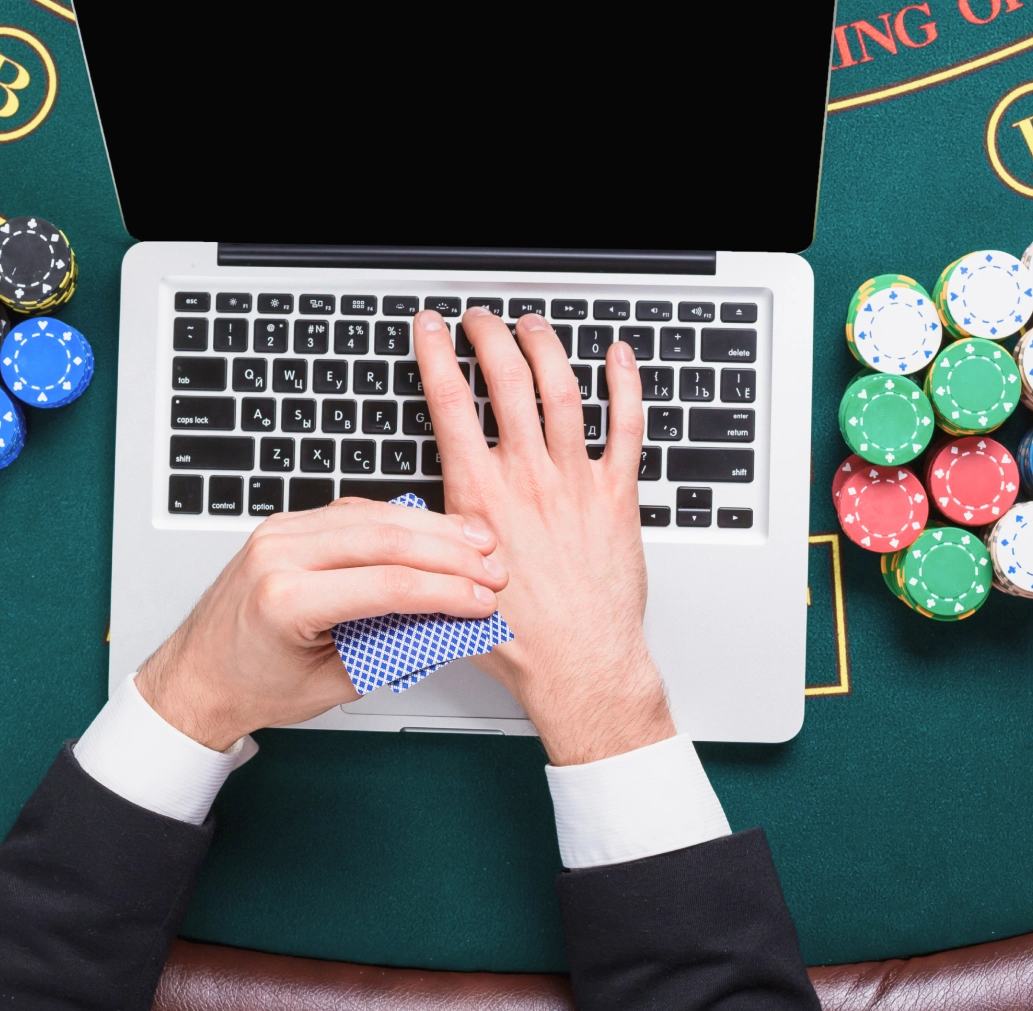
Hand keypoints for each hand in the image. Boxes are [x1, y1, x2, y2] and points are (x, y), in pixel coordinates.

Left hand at [135, 498, 507, 750]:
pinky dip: (397, 520)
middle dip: (451, 552)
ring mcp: (277, 534)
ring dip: (431, 528)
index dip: (447, 591)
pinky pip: (350, 512)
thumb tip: (450, 626)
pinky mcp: (283, 526)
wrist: (198, 676)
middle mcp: (277, 556)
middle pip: (386, 538)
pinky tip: (431, 531)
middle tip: (493, 569)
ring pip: (372, 515)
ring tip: (476, 543)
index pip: (388, 584)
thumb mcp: (334, 684)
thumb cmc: (254, 686)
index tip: (483, 602)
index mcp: (286, 600)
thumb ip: (392, 651)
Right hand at [413, 307, 674, 765]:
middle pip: (508, 381)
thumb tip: (404, 534)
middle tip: (480, 319)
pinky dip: (626, 386)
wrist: (578, 668)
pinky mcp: (616, 499)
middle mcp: (527, 481)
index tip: (431, 328)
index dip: (436, 355)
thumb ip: (432, 547)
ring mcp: (575, 485)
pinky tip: (619, 358)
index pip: (450, 404)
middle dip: (489, 336)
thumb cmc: (518, 642)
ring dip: (546, 348)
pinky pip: (627, 429)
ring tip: (533, 326)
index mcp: (478, 498)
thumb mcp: (449, 586)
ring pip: (562, 392)